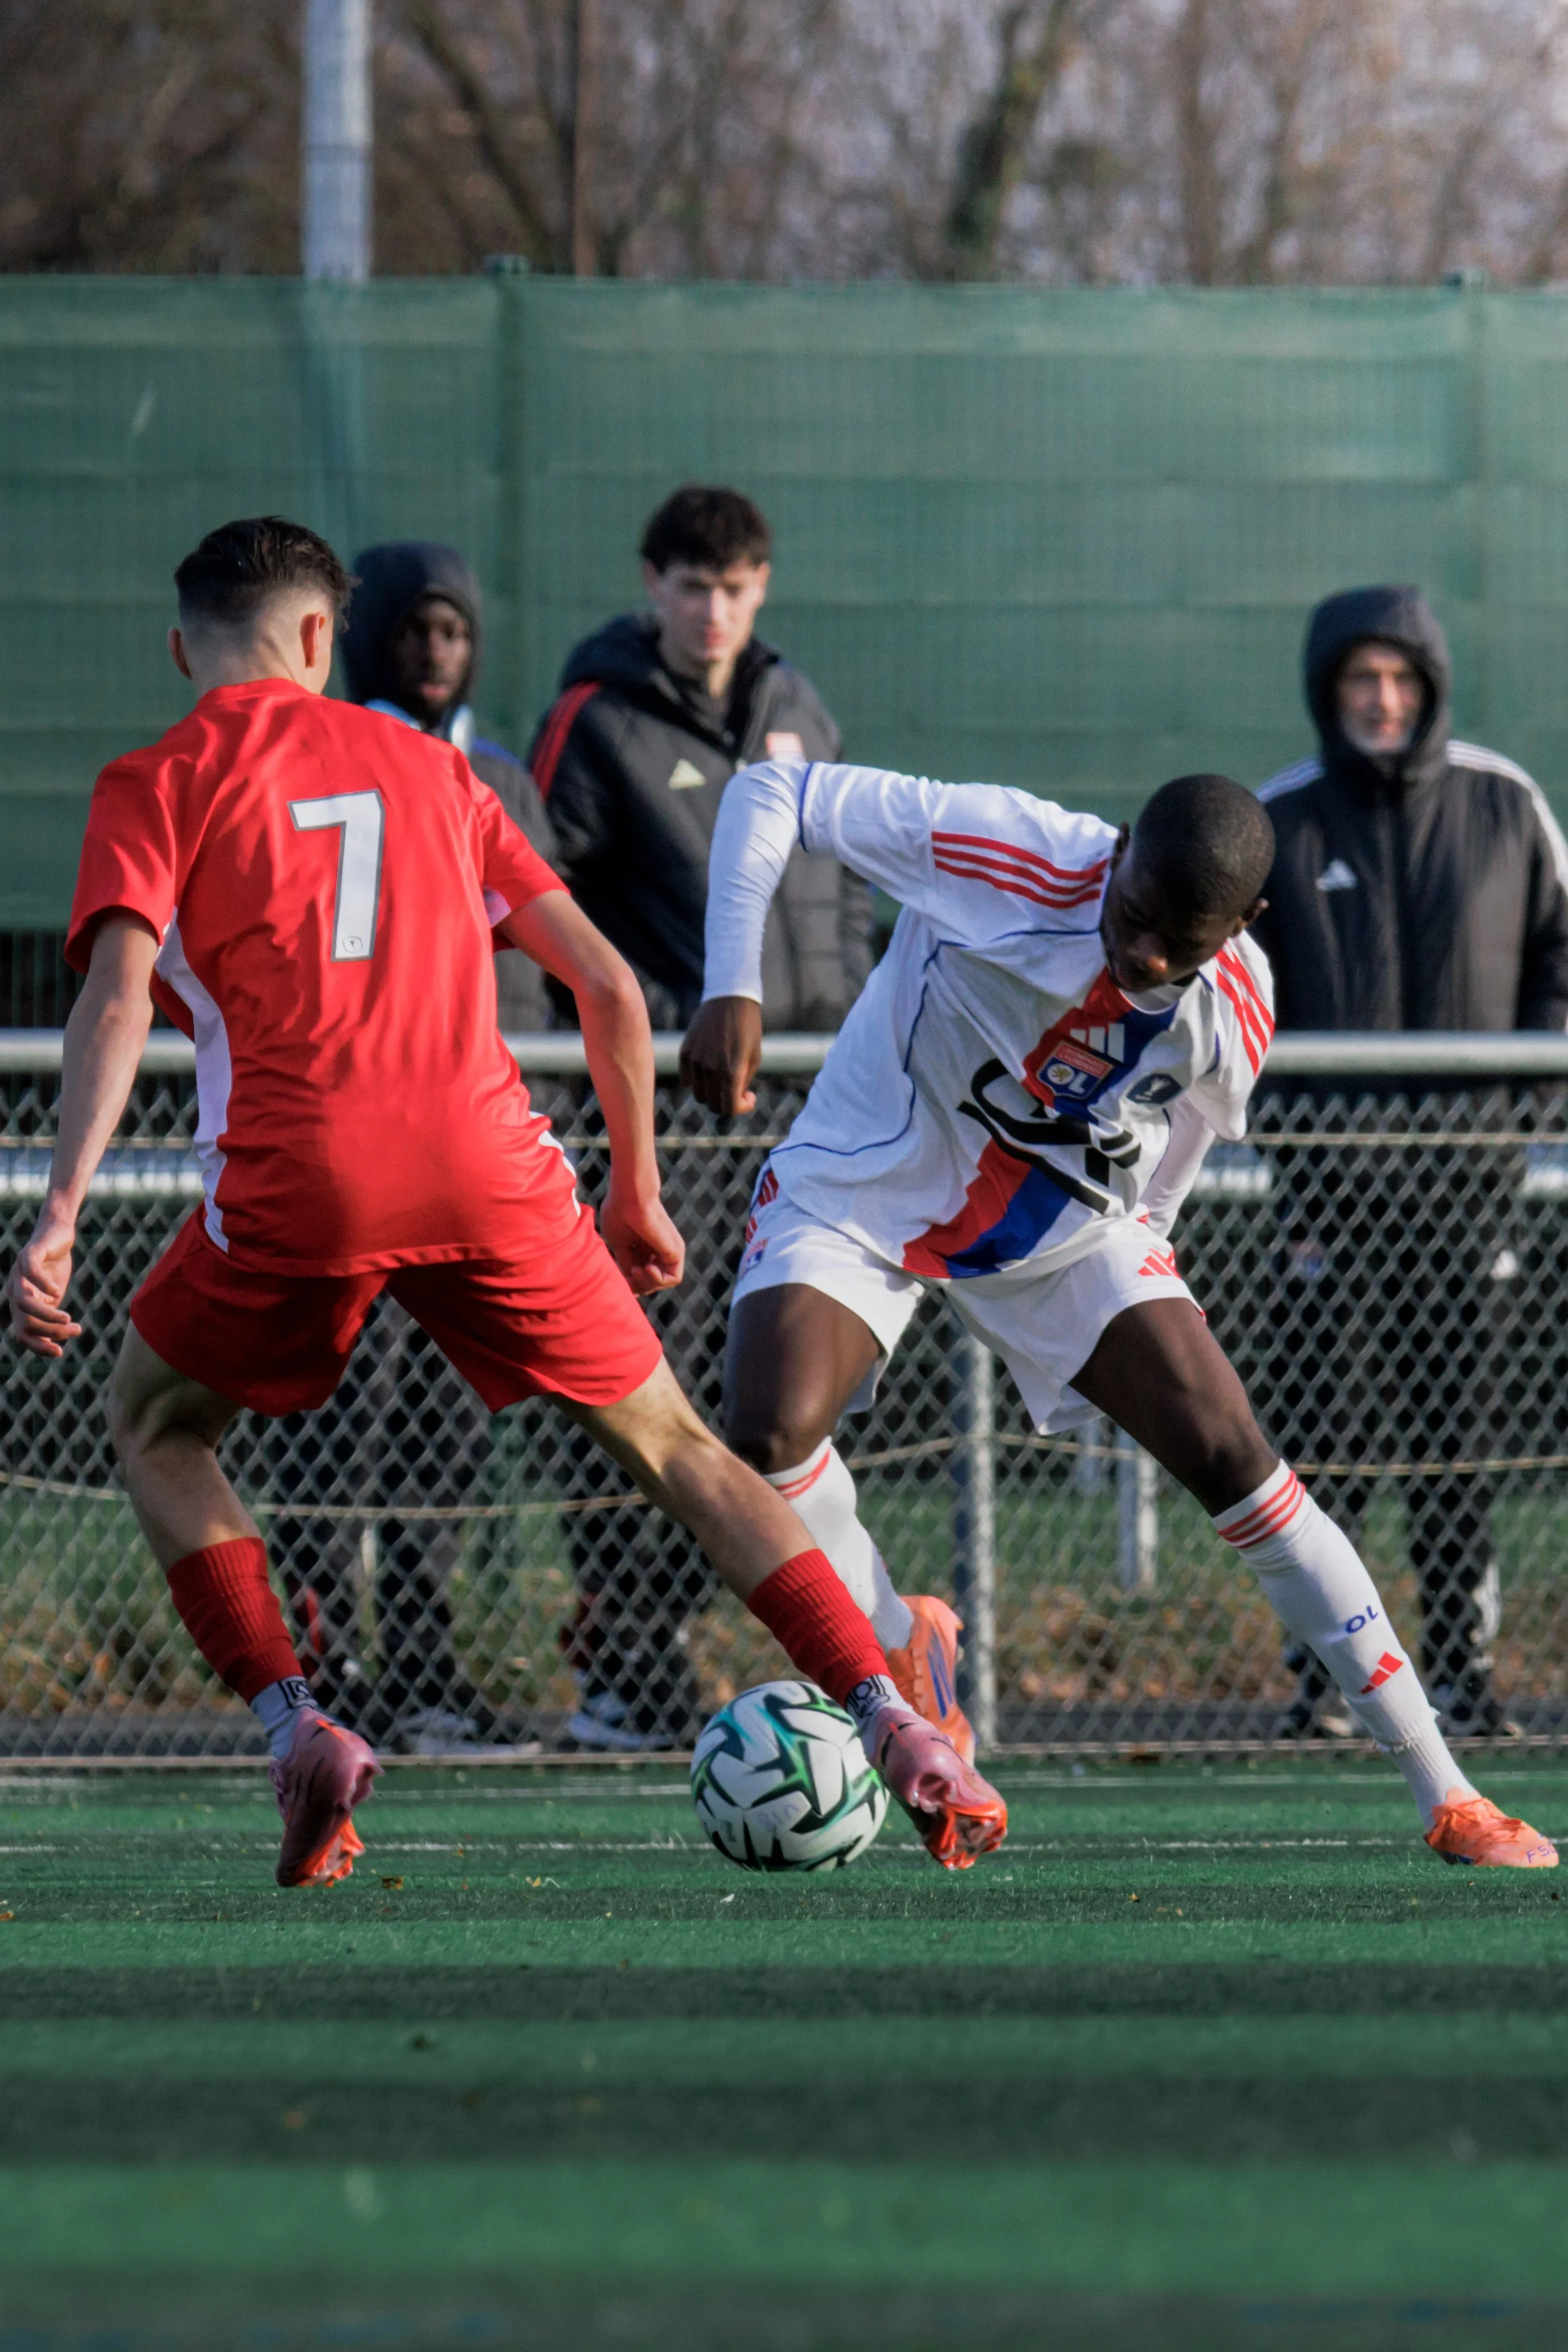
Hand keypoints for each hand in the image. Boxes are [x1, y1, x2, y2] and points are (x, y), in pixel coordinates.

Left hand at [7, 1221, 80, 1358]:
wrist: (59, 1235)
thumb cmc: (56, 1268)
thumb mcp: (54, 1297)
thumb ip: (50, 1316)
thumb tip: (55, 1342)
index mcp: (20, 1303)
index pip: (23, 1333)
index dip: (38, 1346)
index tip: (60, 1352)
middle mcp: (15, 1289)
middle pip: (24, 1321)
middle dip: (49, 1331)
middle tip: (75, 1329)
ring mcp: (19, 1272)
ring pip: (23, 1302)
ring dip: (46, 1315)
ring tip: (68, 1318)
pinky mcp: (30, 1254)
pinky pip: (30, 1272)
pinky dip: (43, 1285)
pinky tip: (58, 1290)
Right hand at [601, 1183, 685, 1296]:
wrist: (629, 1196)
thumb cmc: (619, 1213)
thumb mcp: (619, 1244)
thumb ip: (626, 1263)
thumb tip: (628, 1282)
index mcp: (645, 1247)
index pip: (641, 1276)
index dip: (630, 1283)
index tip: (621, 1279)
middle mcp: (659, 1250)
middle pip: (651, 1282)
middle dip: (638, 1285)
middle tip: (629, 1274)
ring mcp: (669, 1250)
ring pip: (662, 1282)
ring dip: (647, 1284)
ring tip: (637, 1270)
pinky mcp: (676, 1250)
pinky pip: (672, 1278)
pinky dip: (657, 1280)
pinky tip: (646, 1268)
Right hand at [680, 996, 762, 1115]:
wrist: (731, 997)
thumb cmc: (748, 1028)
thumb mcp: (754, 1057)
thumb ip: (743, 1082)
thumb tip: (732, 1100)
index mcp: (732, 1071)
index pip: (729, 1109)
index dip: (740, 1109)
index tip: (747, 1097)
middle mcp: (711, 1068)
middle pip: (712, 1104)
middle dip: (726, 1102)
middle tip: (736, 1089)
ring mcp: (695, 1060)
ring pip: (698, 1094)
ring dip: (711, 1092)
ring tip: (722, 1078)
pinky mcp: (685, 1051)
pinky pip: (686, 1079)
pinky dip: (697, 1081)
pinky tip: (709, 1068)